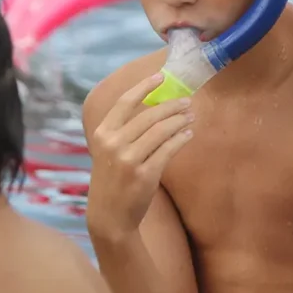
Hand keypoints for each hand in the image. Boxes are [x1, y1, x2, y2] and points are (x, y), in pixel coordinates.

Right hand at [86, 73, 194, 243]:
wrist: (108, 216)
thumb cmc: (111, 179)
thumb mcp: (108, 151)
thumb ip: (123, 131)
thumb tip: (153, 107)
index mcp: (103, 134)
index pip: (125, 102)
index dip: (144, 86)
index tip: (161, 77)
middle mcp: (113, 144)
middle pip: (149, 115)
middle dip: (172, 105)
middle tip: (186, 102)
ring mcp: (128, 160)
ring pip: (161, 131)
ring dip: (179, 121)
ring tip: (190, 117)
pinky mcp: (144, 175)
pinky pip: (168, 150)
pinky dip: (181, 139)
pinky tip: (188, 135)